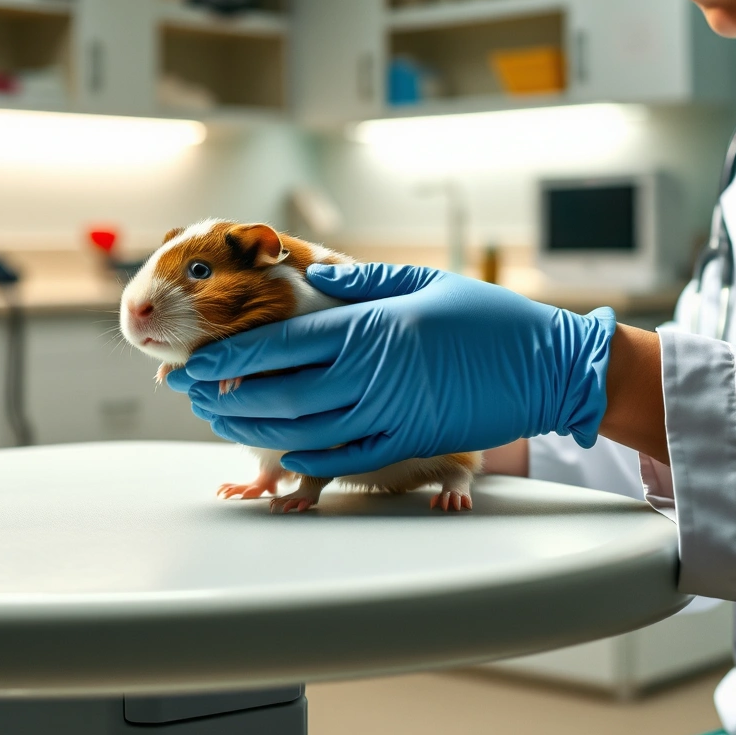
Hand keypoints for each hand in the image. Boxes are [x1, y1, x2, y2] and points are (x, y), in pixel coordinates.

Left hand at [167, 263, 616, 477]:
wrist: (547, 368)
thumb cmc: (487, 318)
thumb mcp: (423, 282)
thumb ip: (362, 282)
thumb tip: (311, 277)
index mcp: (369, 328)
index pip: (277, 344)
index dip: (227, 356)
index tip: (195, 360)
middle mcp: (370, 375)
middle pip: (275, 394)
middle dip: (221, 395)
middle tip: (188, 393)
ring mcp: (387, 416)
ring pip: (299, 430)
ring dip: (251, 428)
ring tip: (218, 419)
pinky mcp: (406, 443)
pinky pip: (340, 458)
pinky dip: (302, 456)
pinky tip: (278, 448)